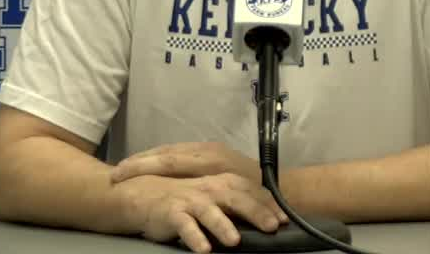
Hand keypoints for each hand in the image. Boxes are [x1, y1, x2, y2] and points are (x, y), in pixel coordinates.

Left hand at [110, 142, 260, 183]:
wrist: (284, 193)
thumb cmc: (252, 185)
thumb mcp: (222, 174)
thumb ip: (200, 174)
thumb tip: (174, 181)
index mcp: (206, 152)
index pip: (168, 153)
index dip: (144, 159)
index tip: (122, 167)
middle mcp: (208, 153)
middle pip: (166, 154)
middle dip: (139, 162)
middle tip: (116, 173)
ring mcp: (216, 164)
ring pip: (174, 161)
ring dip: (147, 167)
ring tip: (125, 176)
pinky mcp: (223, 178)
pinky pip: (191, 179)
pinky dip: (171, 183)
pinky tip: (156, 189)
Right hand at [117, 173, 289, 253]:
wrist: (145, 194)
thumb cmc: (183, 199)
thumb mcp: (212, 197)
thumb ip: (234, 203)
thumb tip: (263, 218)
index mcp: (221, 182)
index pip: (250, 191)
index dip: (268, 204)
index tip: (284, 219)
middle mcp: (208, 188)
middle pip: (236, 197)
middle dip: (255, 212)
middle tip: (272, 226)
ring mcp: (190, 199)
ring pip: (210, 211)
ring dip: (223, 225)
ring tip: (235, 240)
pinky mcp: (172, 212)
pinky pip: (185, 226)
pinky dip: (194, 237)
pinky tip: (204, 249)